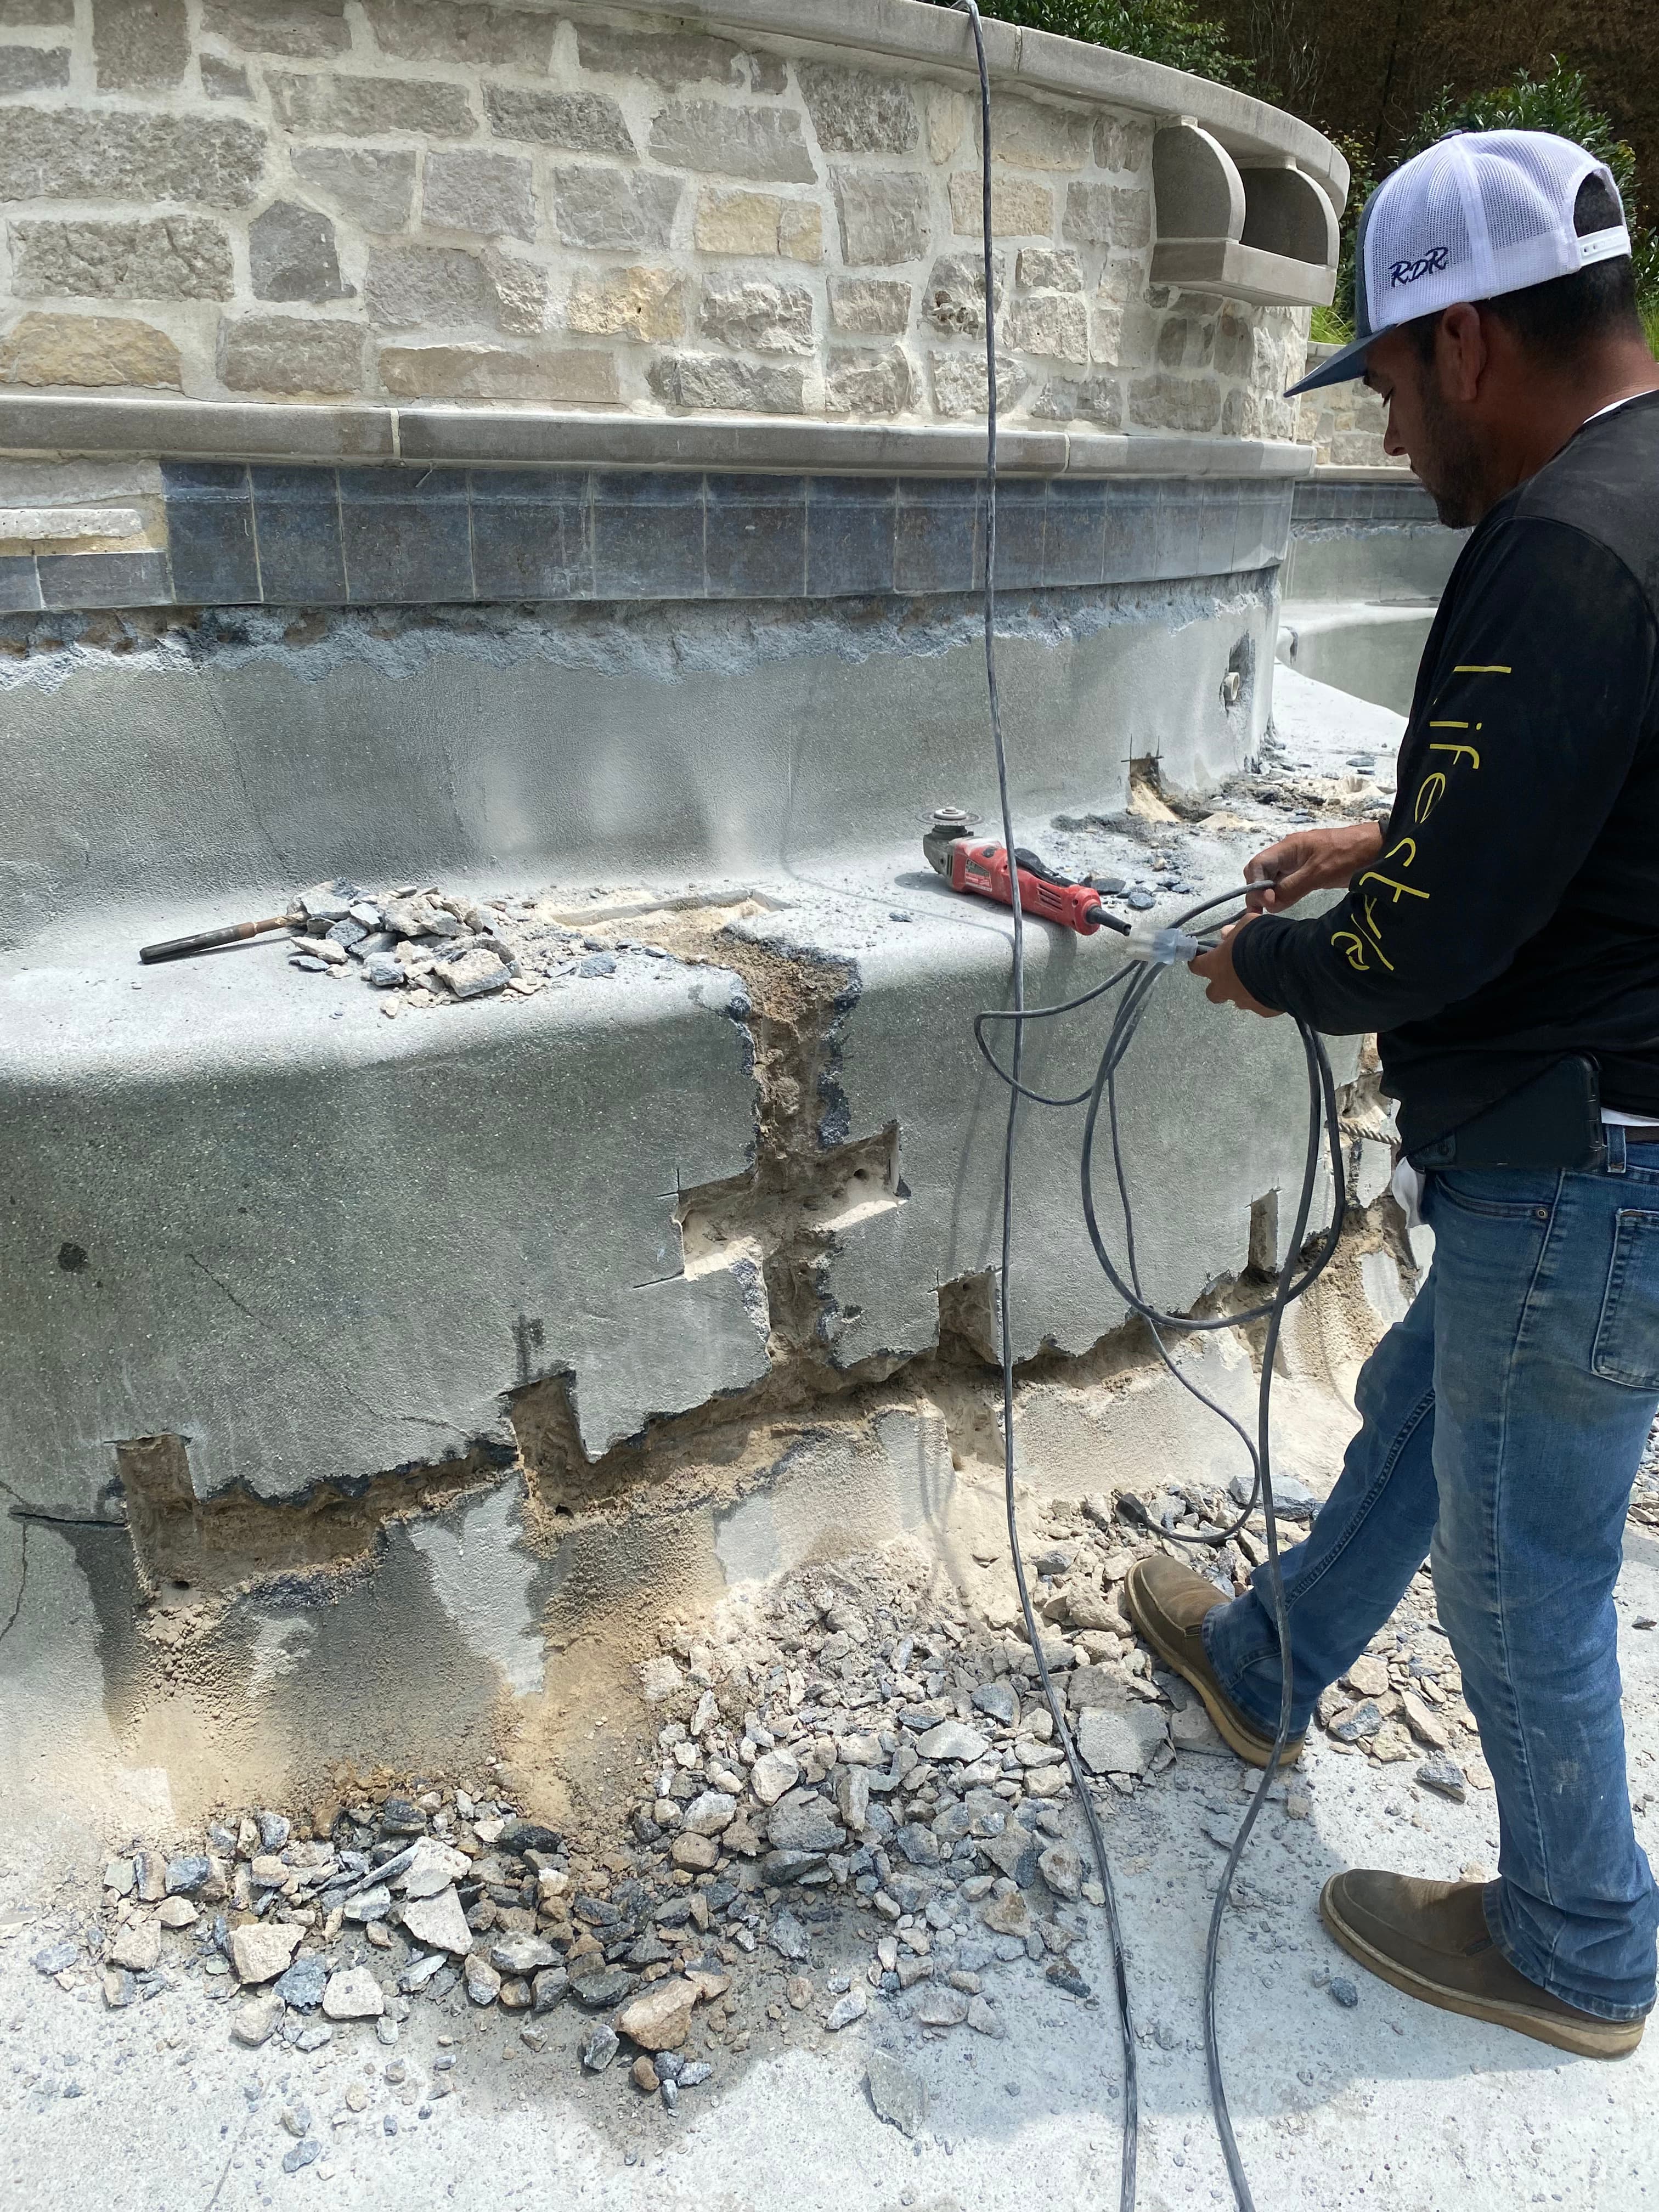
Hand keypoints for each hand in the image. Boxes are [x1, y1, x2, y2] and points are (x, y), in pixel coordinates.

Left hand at [1188, 916, 1279, 1015]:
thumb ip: (1234, 931)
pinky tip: (1274, 988)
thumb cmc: (1261, 941)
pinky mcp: (1263, 1010)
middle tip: (1230, 975)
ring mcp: (1244, 1001)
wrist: (1287, 963)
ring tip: (1257, 980)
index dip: (1198, 962)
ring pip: (1237, 1001)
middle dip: (1219, 985)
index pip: (1197, 966)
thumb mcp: (1247, 925)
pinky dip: (1264, 998)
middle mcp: (1226, 988)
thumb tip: (1226, 933)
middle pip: (1213, 993)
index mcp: (1216, 966)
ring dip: (1243, 992)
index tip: (1200, 959)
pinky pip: (1260, 1005)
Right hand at [1243, 821, 1383, 911]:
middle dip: (1258, 891)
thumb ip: (1291, 888)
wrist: (1378, 846)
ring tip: (1273, 911)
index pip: (1256, 865)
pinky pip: (1287, 881)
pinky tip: (1285, 904)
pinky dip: (1283, 893)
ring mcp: (1298, 861)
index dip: (1255, 885)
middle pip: (1261, 872)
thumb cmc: (1349, 856)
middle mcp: (1288, 853)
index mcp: (1288, 848)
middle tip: (1265, 911)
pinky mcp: (1309, 869)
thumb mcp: (1319, 873)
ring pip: (1273, 878)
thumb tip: (1269, 904)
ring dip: (1270, 894)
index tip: (1267, 903)